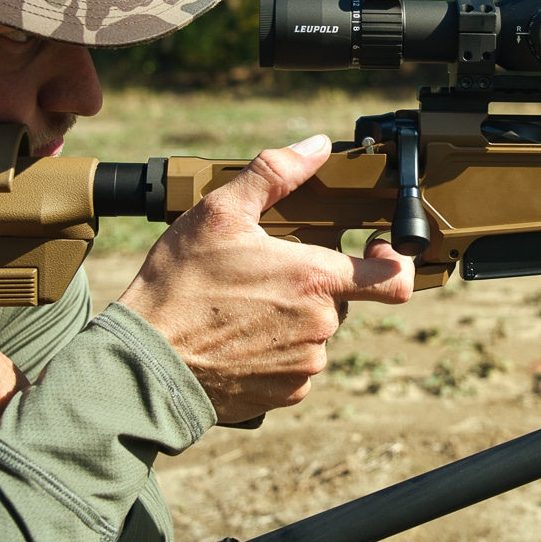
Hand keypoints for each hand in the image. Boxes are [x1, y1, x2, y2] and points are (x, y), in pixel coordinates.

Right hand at [119, 134, 414, 422]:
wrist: (144, 364)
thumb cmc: (179, 287)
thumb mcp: (220, 213)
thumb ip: (275, 173)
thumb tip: (315, 147)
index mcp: (316, 280)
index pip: (395, 278)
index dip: (396, 260)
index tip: (376, 247)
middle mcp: (321, 327)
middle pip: (341, 297)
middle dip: (313, 282)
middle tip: (266, 272)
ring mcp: (304, 366)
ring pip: (315, 332)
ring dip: (292, 317)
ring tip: (243, 305)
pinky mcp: (283, 394)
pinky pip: (295, 367)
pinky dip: (275, 350)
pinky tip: (239, 336)